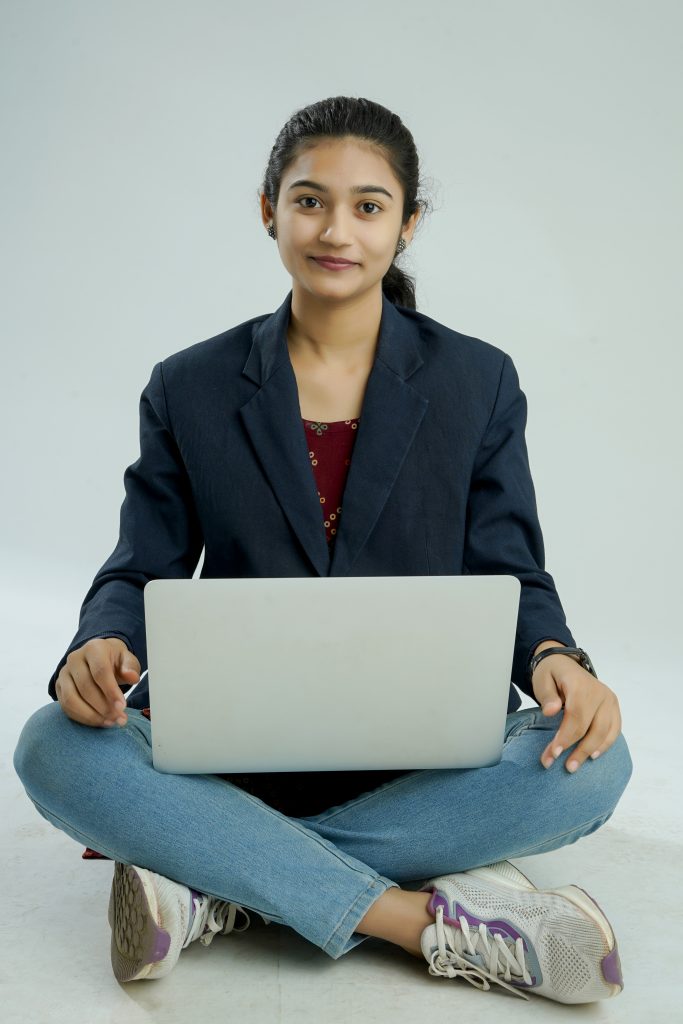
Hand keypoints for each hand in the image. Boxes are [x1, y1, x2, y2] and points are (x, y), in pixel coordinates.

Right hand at [55, 637, 140, 727]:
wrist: (98, 658)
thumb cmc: (114, 660)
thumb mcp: (127, 659)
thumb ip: (130, 667)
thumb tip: (132, 677)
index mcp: (94, 649)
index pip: (100, 671)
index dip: (111, 691)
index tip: (122, 707)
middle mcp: (75, 659)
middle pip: (86, 687)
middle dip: (103, 707)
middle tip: (119, 718)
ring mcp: (64, 673)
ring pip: (71, 699)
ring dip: (91, 715)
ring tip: (109, 722)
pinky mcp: (59, 687)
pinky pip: (66, 707)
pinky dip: (82, 718)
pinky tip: (99, 721)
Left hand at [531, 653, 621, 773]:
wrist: (565, 664)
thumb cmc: (552, 674)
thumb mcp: (542, 680)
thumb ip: (547, 696)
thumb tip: (550, 711)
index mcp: (581, 685)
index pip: (576, 716)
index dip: (566, 737)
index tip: (554, 753)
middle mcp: (600, 692)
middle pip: (593, 727)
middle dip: (578, 750)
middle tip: (565, 767)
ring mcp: (610, 700)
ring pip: (606, 731)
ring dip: (591, 751)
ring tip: (575, 765)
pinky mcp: (614, 708)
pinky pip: (615, 730)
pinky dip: (605, 744)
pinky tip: (593, 756)